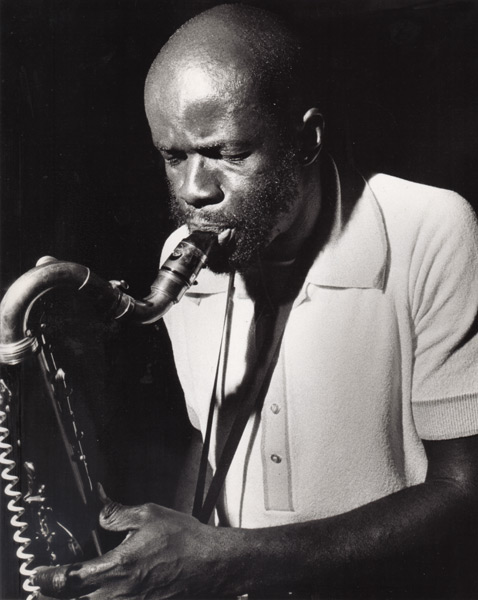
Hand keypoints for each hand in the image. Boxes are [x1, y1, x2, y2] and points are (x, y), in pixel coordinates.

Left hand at [33, 492, 226, 598]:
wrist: (212, 564)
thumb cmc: (184, 540)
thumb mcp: (149, 515)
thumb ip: (118, 514)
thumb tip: (100, 508)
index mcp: (117, 568)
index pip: (69, 580)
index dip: (47, 579)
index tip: (36, 576)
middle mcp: (120, 594)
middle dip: (57, 595)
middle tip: (43, 588)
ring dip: (79, 599)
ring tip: (70, 591)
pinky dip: (103, 598)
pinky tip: (105, 590)